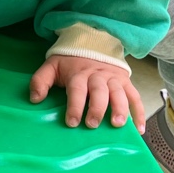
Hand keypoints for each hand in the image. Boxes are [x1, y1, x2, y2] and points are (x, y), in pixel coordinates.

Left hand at [30, 55, 145, 132]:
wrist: (92, 42)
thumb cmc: (70, 61)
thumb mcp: (52, 66)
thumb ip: (40, 80)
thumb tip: (34, 99)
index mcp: (79, 73)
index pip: (77, 89)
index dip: (74, 105)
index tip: (71, 121)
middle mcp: (98, 76)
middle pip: (99, 91)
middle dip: (97, 108)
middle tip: (92, 124)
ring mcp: (113, 79)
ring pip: (119, 93)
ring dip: (120, 108)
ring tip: (118, 124)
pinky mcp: (125, 83)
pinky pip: (135, 97)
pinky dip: (139, 113)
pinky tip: (139, 130)